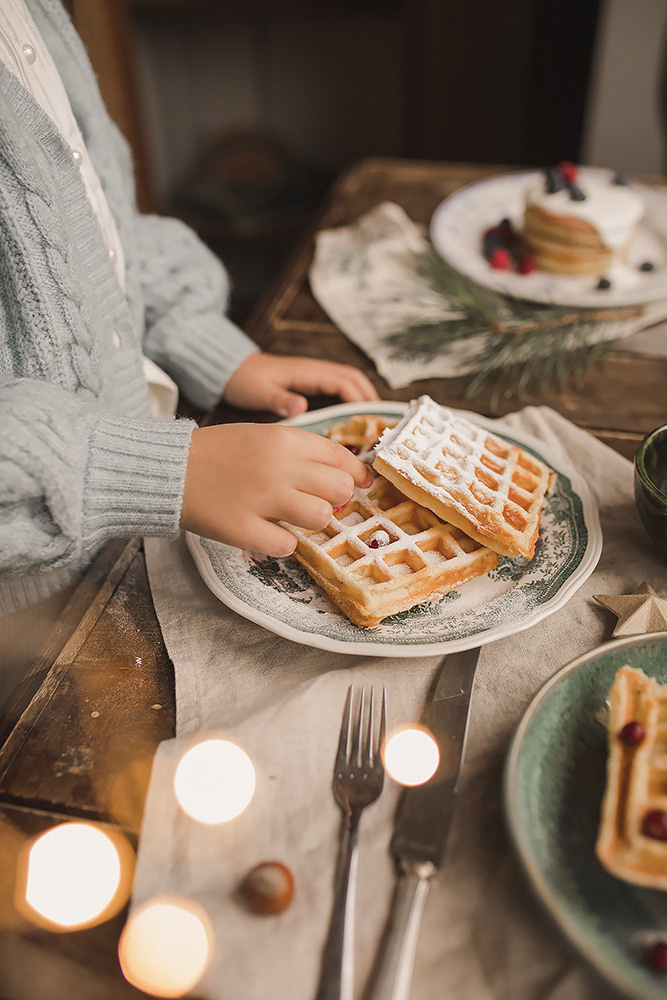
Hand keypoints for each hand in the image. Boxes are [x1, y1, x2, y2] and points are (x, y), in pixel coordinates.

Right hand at [180, 422, 373, 555]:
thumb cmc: (219, 452)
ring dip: (309, 520)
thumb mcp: (263, 435)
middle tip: (315, 500)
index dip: (356, 474)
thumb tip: (347, 474)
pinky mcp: (243, 529)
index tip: (360, 483)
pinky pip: (286, 545)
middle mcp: (278, 467)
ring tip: (288, 515)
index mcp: (285, 439)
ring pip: (320, 517)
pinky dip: (280, 542)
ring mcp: (261, 499)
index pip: (341, 457)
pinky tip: (266, 530)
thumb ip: (302, 451)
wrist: (169, 468)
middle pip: (340, 489)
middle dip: (334, 498)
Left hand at [224, 353, 378, 416]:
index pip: (344, 382)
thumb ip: (280, 400)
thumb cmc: (245, 380)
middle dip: (370, 398)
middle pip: (353, 378)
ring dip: (363, 396)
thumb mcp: (260, 392)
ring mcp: (314, 374)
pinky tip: (352, 416)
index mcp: (308, 372)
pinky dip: (351, 398)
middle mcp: (315, 370)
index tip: (371, 419)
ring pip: (348, 380)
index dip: (361, 399)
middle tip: (381, 422)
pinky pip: (338, 386)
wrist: (231, 369)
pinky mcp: (310, 381)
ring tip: (373, 421)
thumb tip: (301, 407)